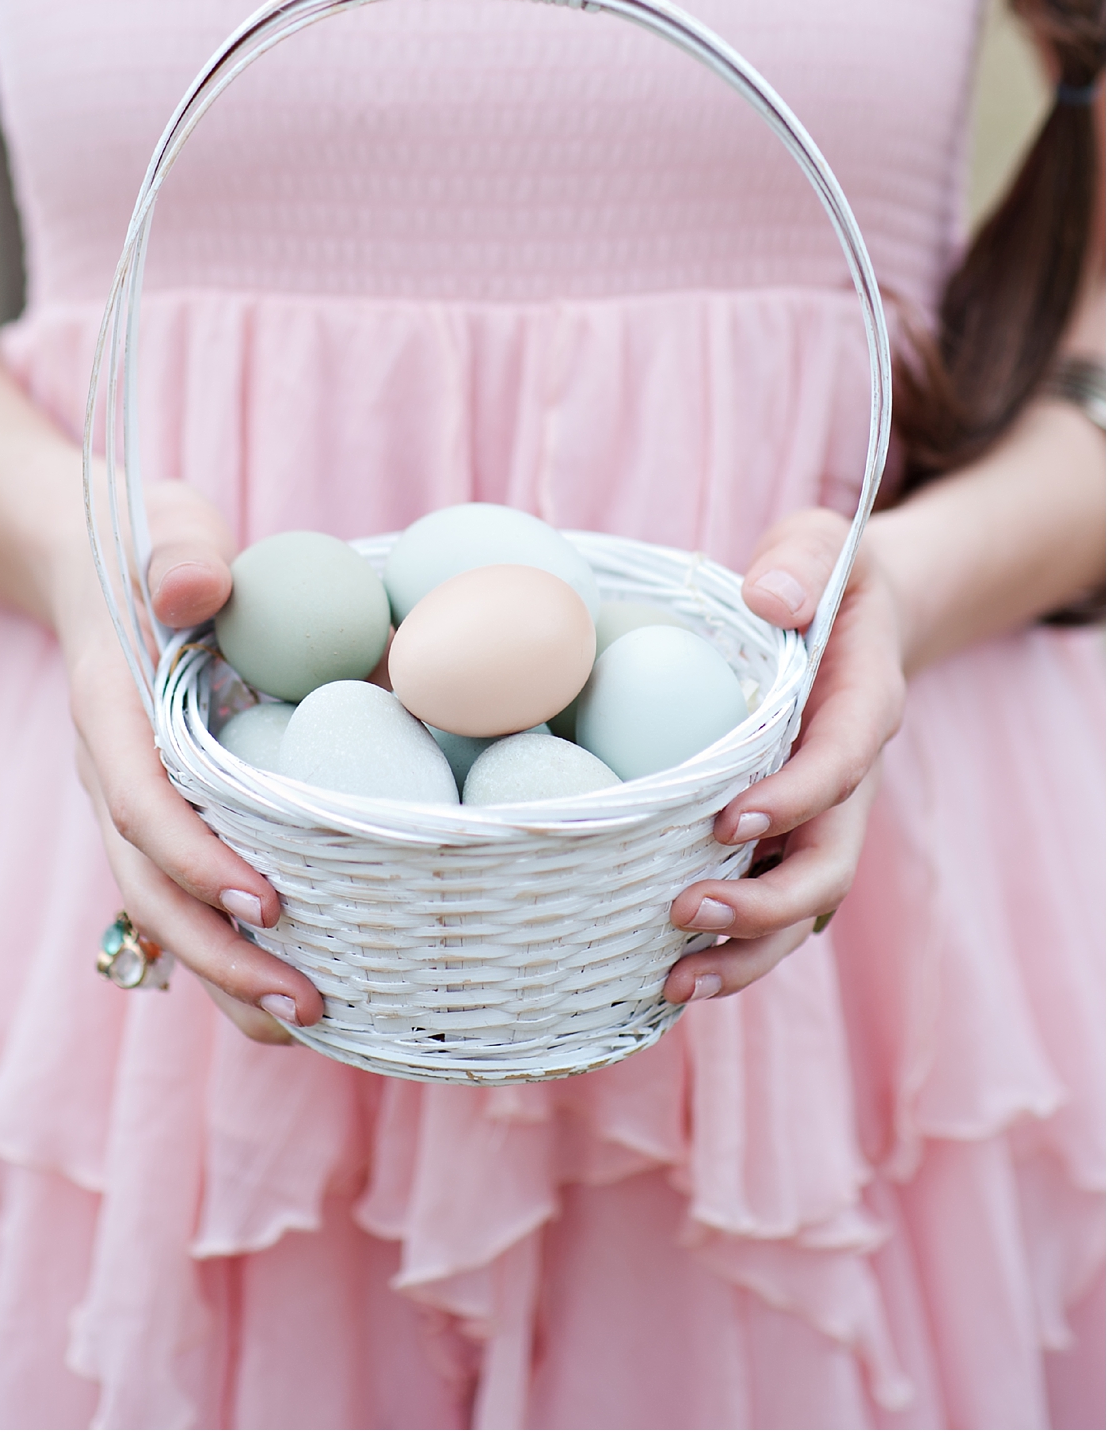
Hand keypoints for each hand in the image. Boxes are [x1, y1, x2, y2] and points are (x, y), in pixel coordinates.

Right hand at [55, 480, 326, 1043]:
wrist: (106, 564)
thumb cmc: (157, 544)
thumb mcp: (169, 529)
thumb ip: (181, 554)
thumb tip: (197, 584)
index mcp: (110, 713)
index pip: (142, 803)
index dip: (196, 861)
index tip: (268, 903)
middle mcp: (113, 776)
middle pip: (148, 886)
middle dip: (220, 955)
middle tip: (306, 1005)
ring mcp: (135, 807)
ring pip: (164, 912)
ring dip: (228, 976)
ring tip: (310, 1025)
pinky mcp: (167, 821)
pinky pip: (189, 900)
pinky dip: (235, 951)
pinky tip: (306, 993)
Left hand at [661, 507, 904, 1002]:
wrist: (850, 616)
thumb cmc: (820, 577)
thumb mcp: (821, 543)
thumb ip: (802, 561)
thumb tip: (770, 596)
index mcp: (860, 707)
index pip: (839, 763)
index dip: (795, 798)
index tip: (730, 818)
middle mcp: (846, 777)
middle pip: (827, 862)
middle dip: (766, 902)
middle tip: (686, 913)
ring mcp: (818, 816)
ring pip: (801, 904)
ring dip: (746, 949)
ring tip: (675, 982)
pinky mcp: (784, 834)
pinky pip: (768, 899)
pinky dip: (729, 942)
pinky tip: (665, 973)